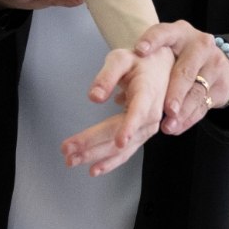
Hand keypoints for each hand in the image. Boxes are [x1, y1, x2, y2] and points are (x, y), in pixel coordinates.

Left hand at [60, 41, 170, 176]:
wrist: (160, 68)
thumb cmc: (139, 61)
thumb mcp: (122, 59)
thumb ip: (107, 76)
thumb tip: (94, 97)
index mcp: (147, 93)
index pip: (138, 112)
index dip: (129, 127)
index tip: (119, 141)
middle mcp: (150, 114)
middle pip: (121, 134)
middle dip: (93, 144)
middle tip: (68, 151)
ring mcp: (147, 128)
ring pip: (121, 148)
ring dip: (95, 156)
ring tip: (72, 160)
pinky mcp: (141, 135)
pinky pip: (125, 153)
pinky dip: (109, 162)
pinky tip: (93, 169)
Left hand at [136, 21, 228, 135]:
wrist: (215, 61)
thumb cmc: (177, 56)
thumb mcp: (162, 50)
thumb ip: (139, 68)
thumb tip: (113, 96)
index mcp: (178, 33)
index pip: (164, 32)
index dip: (153, 41)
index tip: (139, 51)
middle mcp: (199, 46)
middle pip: (186, 70)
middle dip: (175, 91)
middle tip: (166, 108)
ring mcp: (214, 65)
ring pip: (197, 92)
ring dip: (182, 111)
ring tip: (167, 126)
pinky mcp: (222, 85)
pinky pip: (203, 105)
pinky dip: (188, 118)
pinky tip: (176, 127)